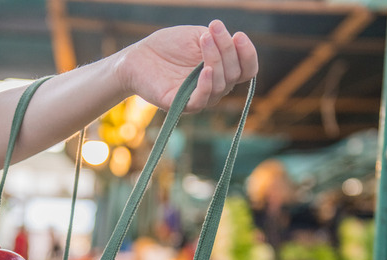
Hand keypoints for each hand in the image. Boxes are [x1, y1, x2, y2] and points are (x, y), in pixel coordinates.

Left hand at [118, 19, 257, 112]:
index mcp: (221, 71)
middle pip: (234, 74)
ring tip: (205, 38)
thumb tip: (233, 43)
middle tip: (213, 28)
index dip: (248, 54)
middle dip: (227, 49)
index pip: (246, 70)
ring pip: (220, 86)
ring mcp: (198, 97)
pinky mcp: (180, 105)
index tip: (238, 35)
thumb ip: (217, 41)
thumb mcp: (197, 36)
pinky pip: (201, 101)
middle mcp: (214, 87)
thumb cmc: (168, 46)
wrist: (138, 56)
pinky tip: (205, 70)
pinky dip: (206, 85)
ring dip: (216, 59)